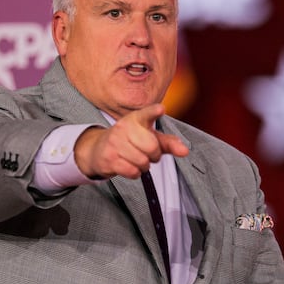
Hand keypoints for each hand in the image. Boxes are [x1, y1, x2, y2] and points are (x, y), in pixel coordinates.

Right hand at [74, 104, 188, 178]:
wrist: (98, 149)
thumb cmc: (129, 142)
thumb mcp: (149, 138)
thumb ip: (168, 143)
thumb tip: (185, 151)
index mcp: (136, 118)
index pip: (146, 114)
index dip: (153, 112)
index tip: (160, 109)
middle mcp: (124, 127)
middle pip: (152, 147)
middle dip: (154, 156)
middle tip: (147, 154)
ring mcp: (114, 142)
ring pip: (142, 161)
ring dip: (143, 166)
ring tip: (136, 160)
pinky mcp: (109, 157)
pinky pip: (132, 171)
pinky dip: (135, 173)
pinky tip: (128, 166)